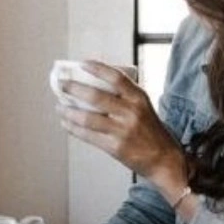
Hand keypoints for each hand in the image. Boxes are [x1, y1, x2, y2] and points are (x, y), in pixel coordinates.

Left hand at [56, 61, 185, 188]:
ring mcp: (122, 130)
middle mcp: (131, 112)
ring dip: (69, 111)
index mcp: (139, 98)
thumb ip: (124, 96)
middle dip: (74, 89)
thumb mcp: (143, 107)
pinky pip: (88, 135)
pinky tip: (66, 123)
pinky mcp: (115, 147)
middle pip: (96, 96)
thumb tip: (94, 85)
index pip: (116, 77)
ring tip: (59, 106)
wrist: (164, 159)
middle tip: (62, 84)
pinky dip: (73, 128)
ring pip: (87, 117)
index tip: (82, 63)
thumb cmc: (151, 132)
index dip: (98, 68)